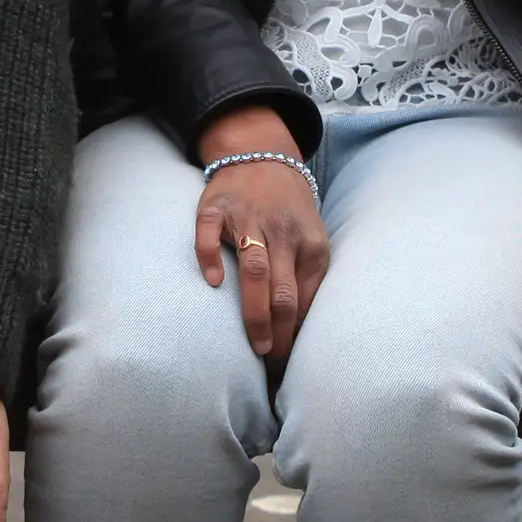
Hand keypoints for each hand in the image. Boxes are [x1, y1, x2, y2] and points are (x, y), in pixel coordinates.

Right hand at [194, 107, 327, 360]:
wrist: (261, 155)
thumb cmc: (287, 211)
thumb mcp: (310, 240)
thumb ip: (306, 279)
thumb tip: (301, 332)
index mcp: (310, 244)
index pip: (305, 300)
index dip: (297, 337)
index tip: (288, 366)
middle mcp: (283, 233)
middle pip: (284, 292)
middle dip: (280, 333)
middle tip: (271, 363)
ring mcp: (248, 218)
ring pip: (257, 269)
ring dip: (256, 312)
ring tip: (256, 346)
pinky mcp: (216, 207)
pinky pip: (210, 234)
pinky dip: (211, 257)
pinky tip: (213, 282)